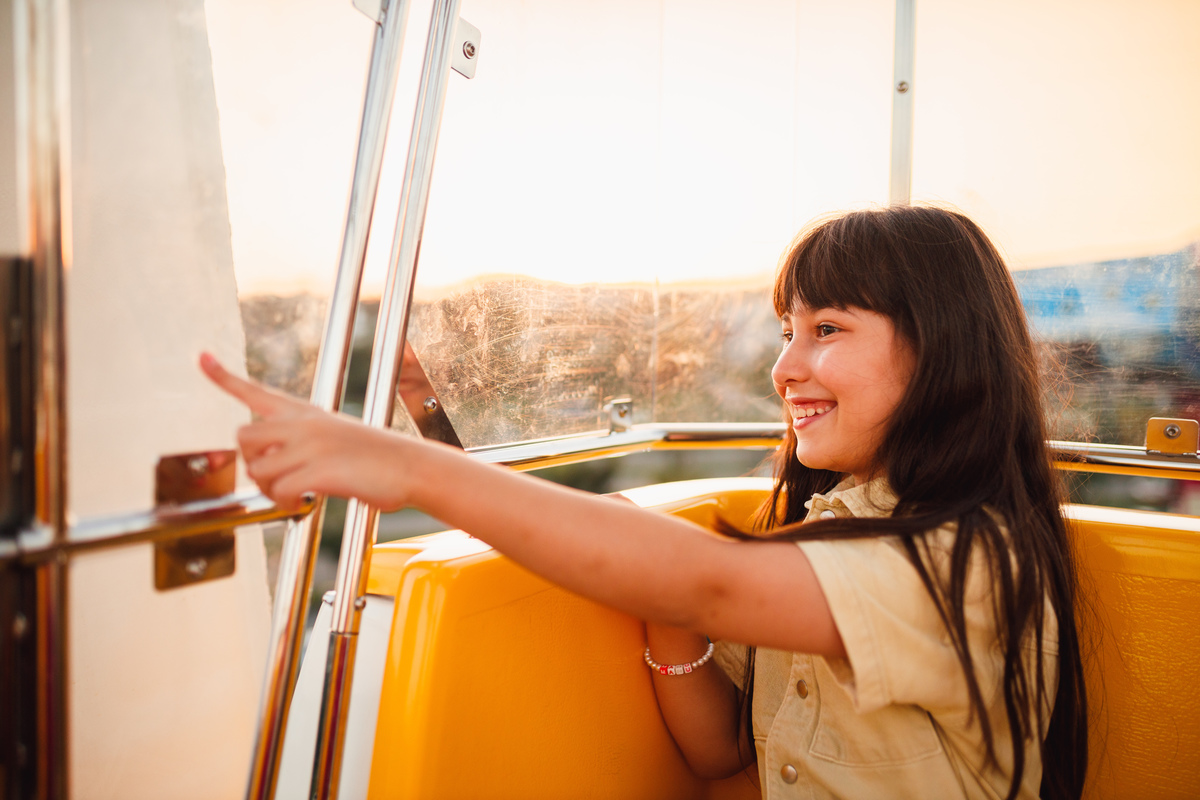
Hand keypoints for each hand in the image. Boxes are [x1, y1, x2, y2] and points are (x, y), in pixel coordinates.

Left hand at [199, 352, 414, 511]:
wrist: (411, 466)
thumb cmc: (376, 457)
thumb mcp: (337, 435)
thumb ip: (302, 442)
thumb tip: (269, 466)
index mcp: (306, 412)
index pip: (255, 391)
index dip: (223, 376)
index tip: (202, 358)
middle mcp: (303, 425)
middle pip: (243, 437)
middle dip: (251, 462)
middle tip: (276, 478)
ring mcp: (309, 447)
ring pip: (257, 470)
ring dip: (270, 489)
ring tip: (296, 494)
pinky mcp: (317, 472)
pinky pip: (278, 492)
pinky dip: (286, 503)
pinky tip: (304, 503)